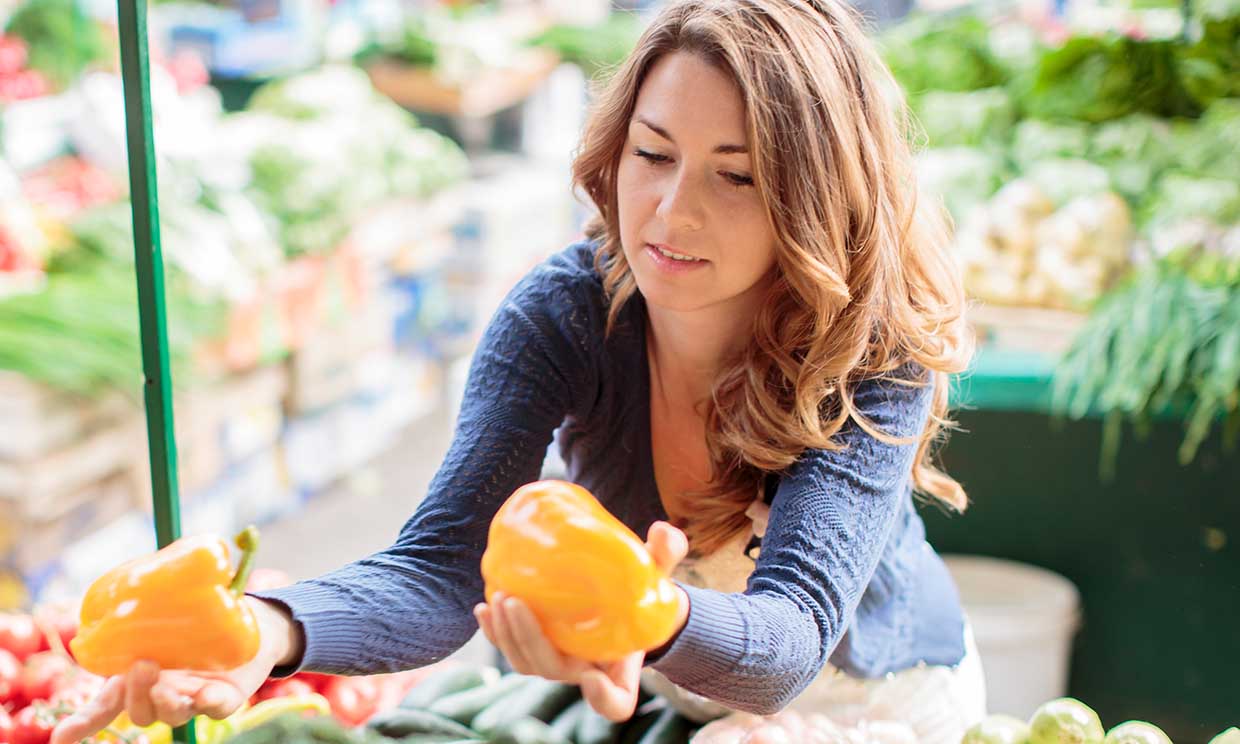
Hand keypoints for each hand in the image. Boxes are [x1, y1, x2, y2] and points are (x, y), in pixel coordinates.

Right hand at [50, 597, 301, 743]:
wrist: (251, 622)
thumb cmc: (201, 615)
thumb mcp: (171, 606)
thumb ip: (150, 597)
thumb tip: (145, 571)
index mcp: (139, 676)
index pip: (104, 706)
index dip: (83, 723)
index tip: (60, 738)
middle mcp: (163, 693)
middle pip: (139, 711)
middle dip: (135, 695)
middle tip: (143, 665)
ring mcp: (192, 698)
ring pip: (172, 716)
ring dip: (165, 703)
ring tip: (168, 683)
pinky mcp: (225, 698)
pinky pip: (214, 708)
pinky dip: (208, 703)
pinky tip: (205, 693)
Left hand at [474, 520, 688, 721]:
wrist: (622, 600)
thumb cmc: (641, 593)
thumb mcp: (660, 574)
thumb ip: (665, 554)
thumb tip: (662, 531)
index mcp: (620, 666)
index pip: (617, 701)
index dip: (604, 697)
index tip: (593, 675)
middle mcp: (585, 671)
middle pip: (553, 670)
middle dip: (529, 640)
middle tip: (515, 603)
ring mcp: (557, 661)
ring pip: (525, 662)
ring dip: (506, 635)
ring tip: (498, 598)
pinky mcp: (536, 645)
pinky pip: (510, 647)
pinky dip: (493, 633)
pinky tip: (483, 608)